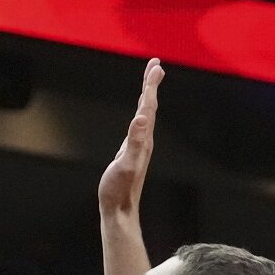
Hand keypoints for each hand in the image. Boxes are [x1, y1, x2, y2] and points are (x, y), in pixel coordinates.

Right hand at [99, 58, 163, 214]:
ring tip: (148, 84)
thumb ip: (134, 141)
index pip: (148, 106)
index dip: (150, 86)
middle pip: (150, 107)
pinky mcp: (132, 152)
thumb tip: (142, 118)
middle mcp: (144, 140)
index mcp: (143, 139)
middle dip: (151, 85)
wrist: (120, 210)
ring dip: (147, 97)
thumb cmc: (119, 189)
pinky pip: (139, 126)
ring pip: (146, 115)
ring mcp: (139, 146)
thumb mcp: (126, 164)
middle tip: (154, 65)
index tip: (155, 66)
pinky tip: (139, 115)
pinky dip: (140, 113)